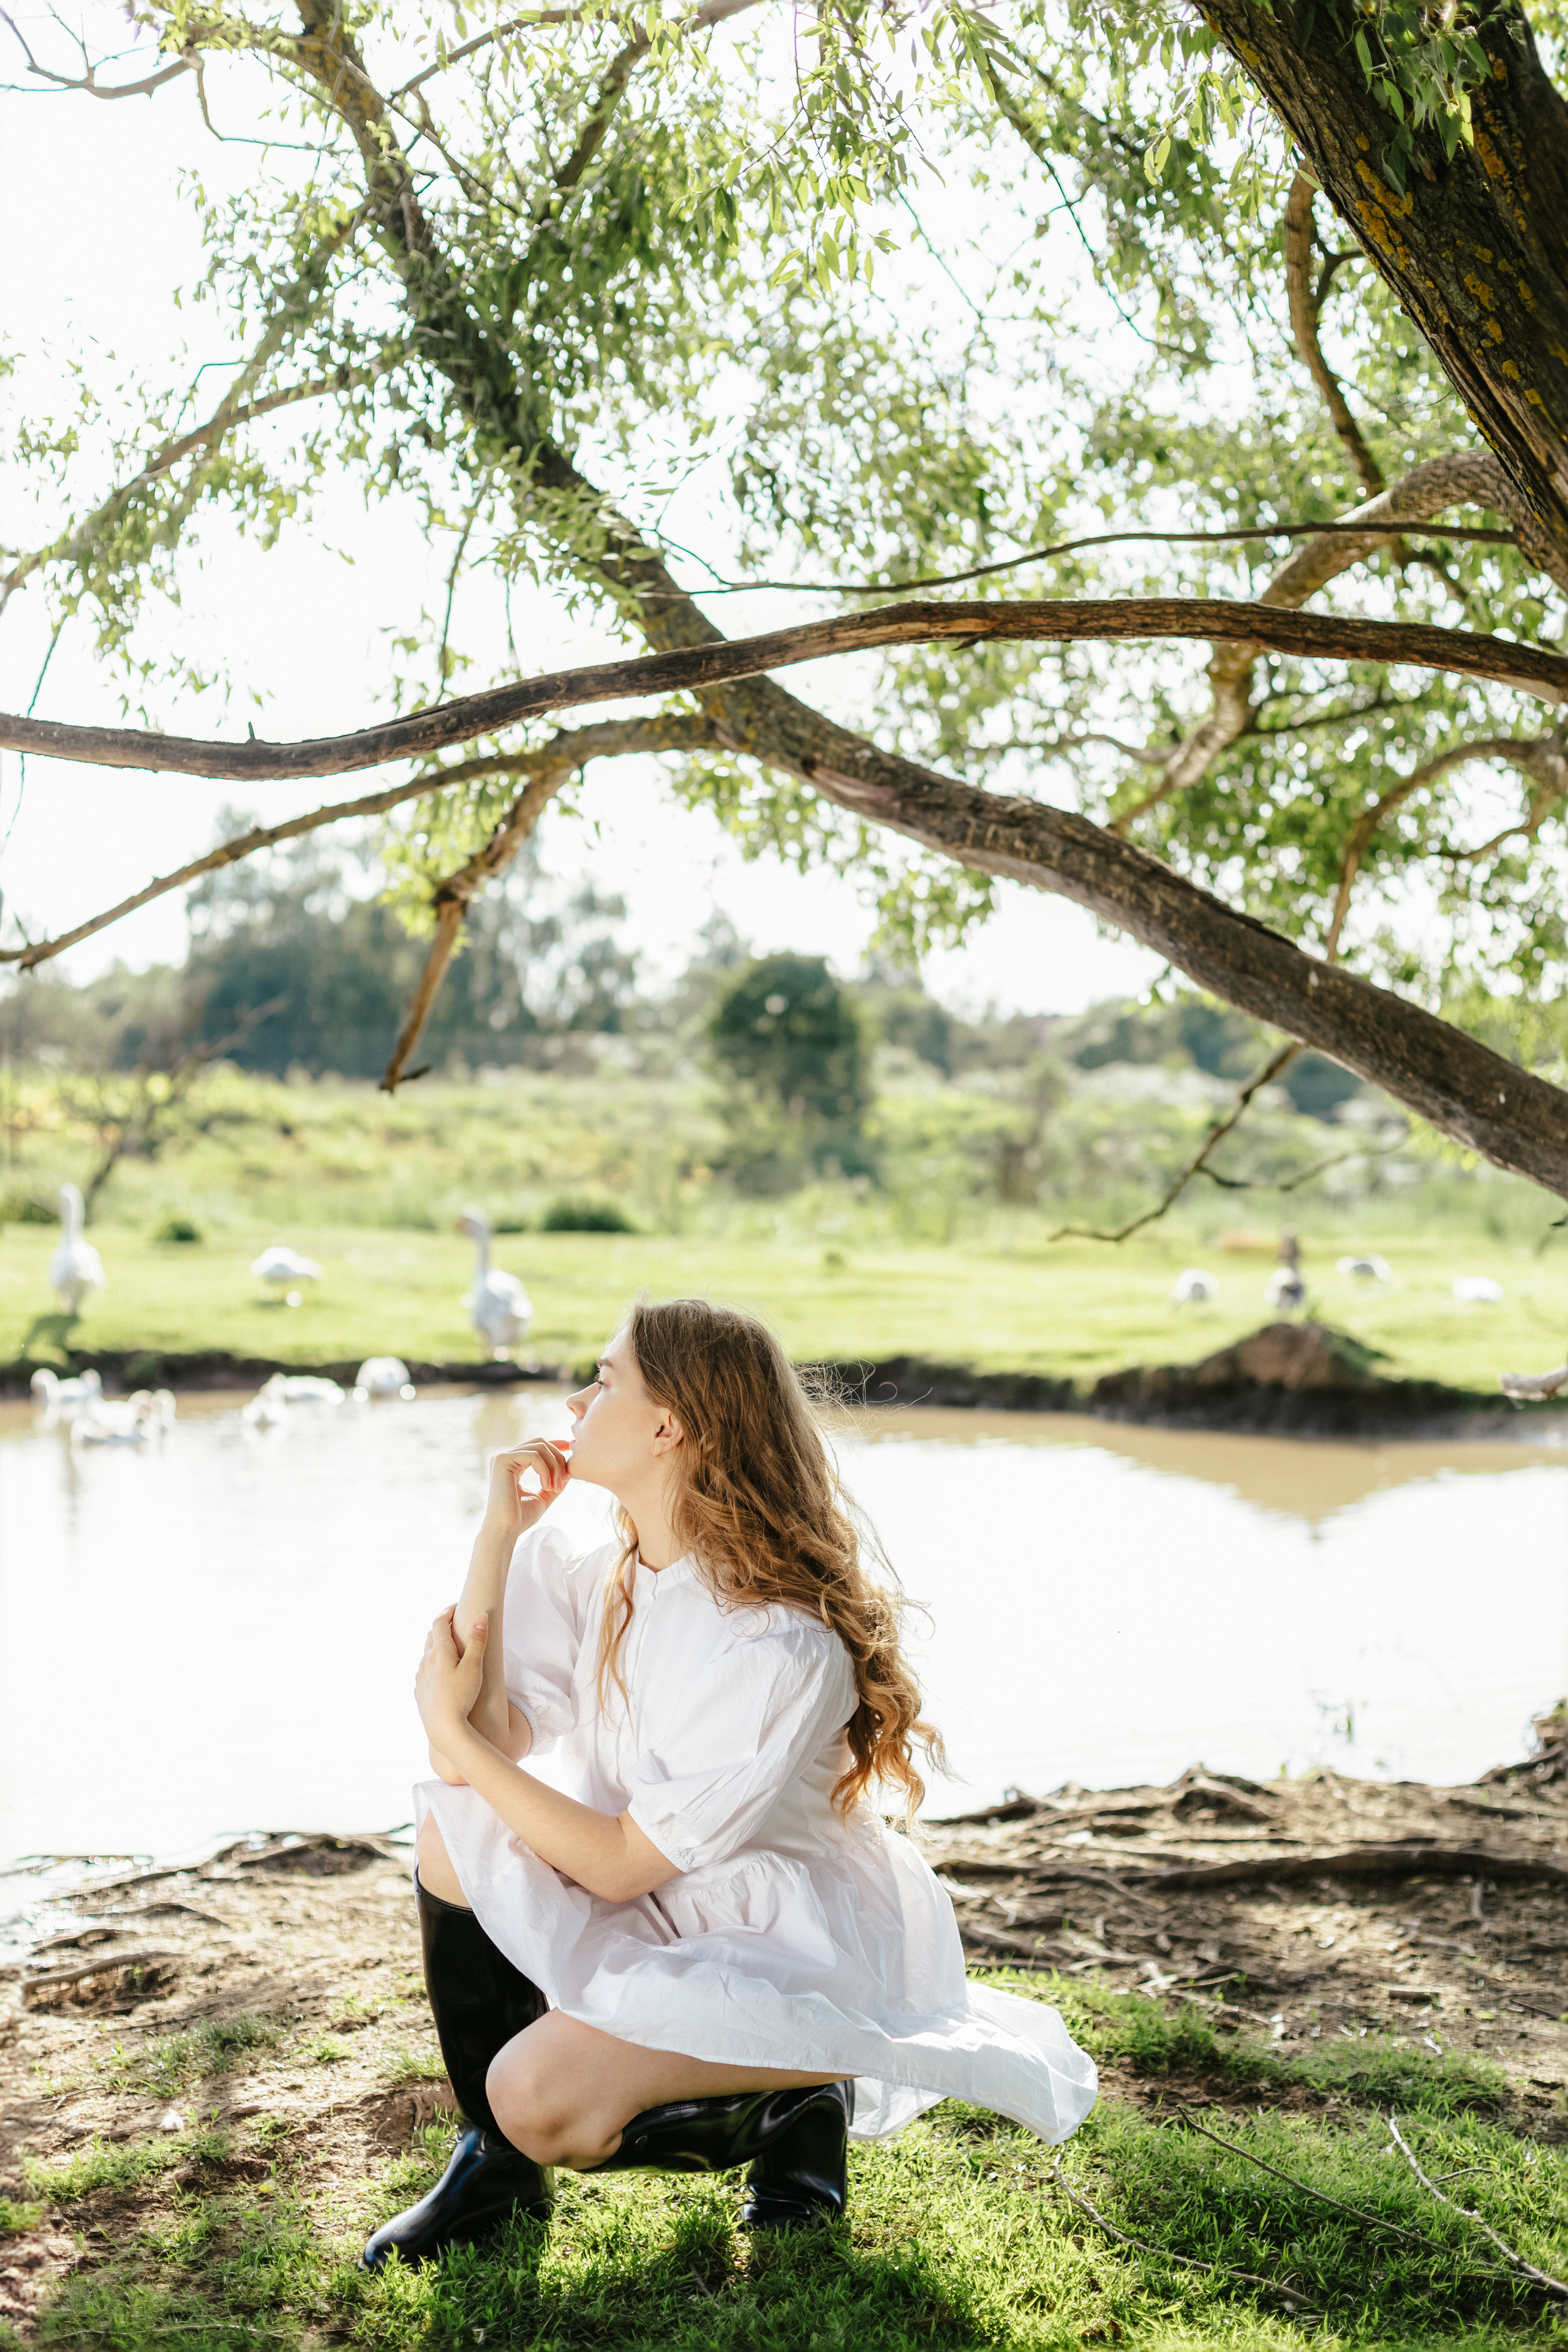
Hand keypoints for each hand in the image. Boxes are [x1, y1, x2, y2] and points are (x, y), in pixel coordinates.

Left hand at [415, 1606, 486, 1745]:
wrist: (444, 1728)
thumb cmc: (462, 1696)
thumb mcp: (474, 1666)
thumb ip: (477, 1640)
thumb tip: (481, 1615)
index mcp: (439, 1652)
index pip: (440, 1623)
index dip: (448, 1612)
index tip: (457, 1607)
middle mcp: (426, 1661)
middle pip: (431, 1636)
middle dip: (442, 1627)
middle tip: (455, 1624)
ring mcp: (421, 1677)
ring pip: (427, 1655)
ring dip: (437, 1647)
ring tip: (451, 1649)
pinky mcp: (420, 1692)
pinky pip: (425, 1672)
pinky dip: (433, 1665)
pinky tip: (442, 1674)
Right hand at [483, 1438, 569, 1540]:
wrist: (506, 1529)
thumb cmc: (521, 1517)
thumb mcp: (543, 1496)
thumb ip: (554, 1482)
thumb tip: (569, 1469)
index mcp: (513, 1465)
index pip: (536, 1446)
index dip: (555, 1444)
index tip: (569, 1448)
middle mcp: (506, 1458)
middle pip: (540, 1443)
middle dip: (557, 1458)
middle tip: (564, 1479)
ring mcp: (502, 1458)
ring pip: (539, 1447)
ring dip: (554, 1466)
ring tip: (555, 1487)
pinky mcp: (502, 1461)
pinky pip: (533, 1455)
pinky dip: (545, 1470)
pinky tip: (546, 1486)